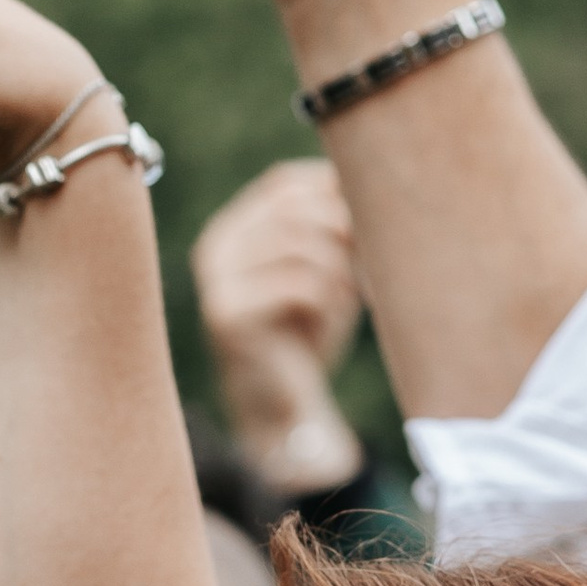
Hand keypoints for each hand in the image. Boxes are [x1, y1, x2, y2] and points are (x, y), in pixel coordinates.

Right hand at [193, 161, 366, 493]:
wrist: (284, 410)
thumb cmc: (309, 335)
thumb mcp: (324, 269)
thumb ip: (333, 225)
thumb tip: (369, 175)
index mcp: (233, 229)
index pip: (284, 183)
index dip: (332, 193)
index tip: (370, 223)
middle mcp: (216, 247)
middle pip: (293, 208)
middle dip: (343, 231)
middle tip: (371, 265)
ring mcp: (216, 280)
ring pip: (298, 243)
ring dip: (339, 269)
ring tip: (352, 298)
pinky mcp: (227, 315)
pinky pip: (297, 284)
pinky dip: (329, 300)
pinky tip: (332, 321)